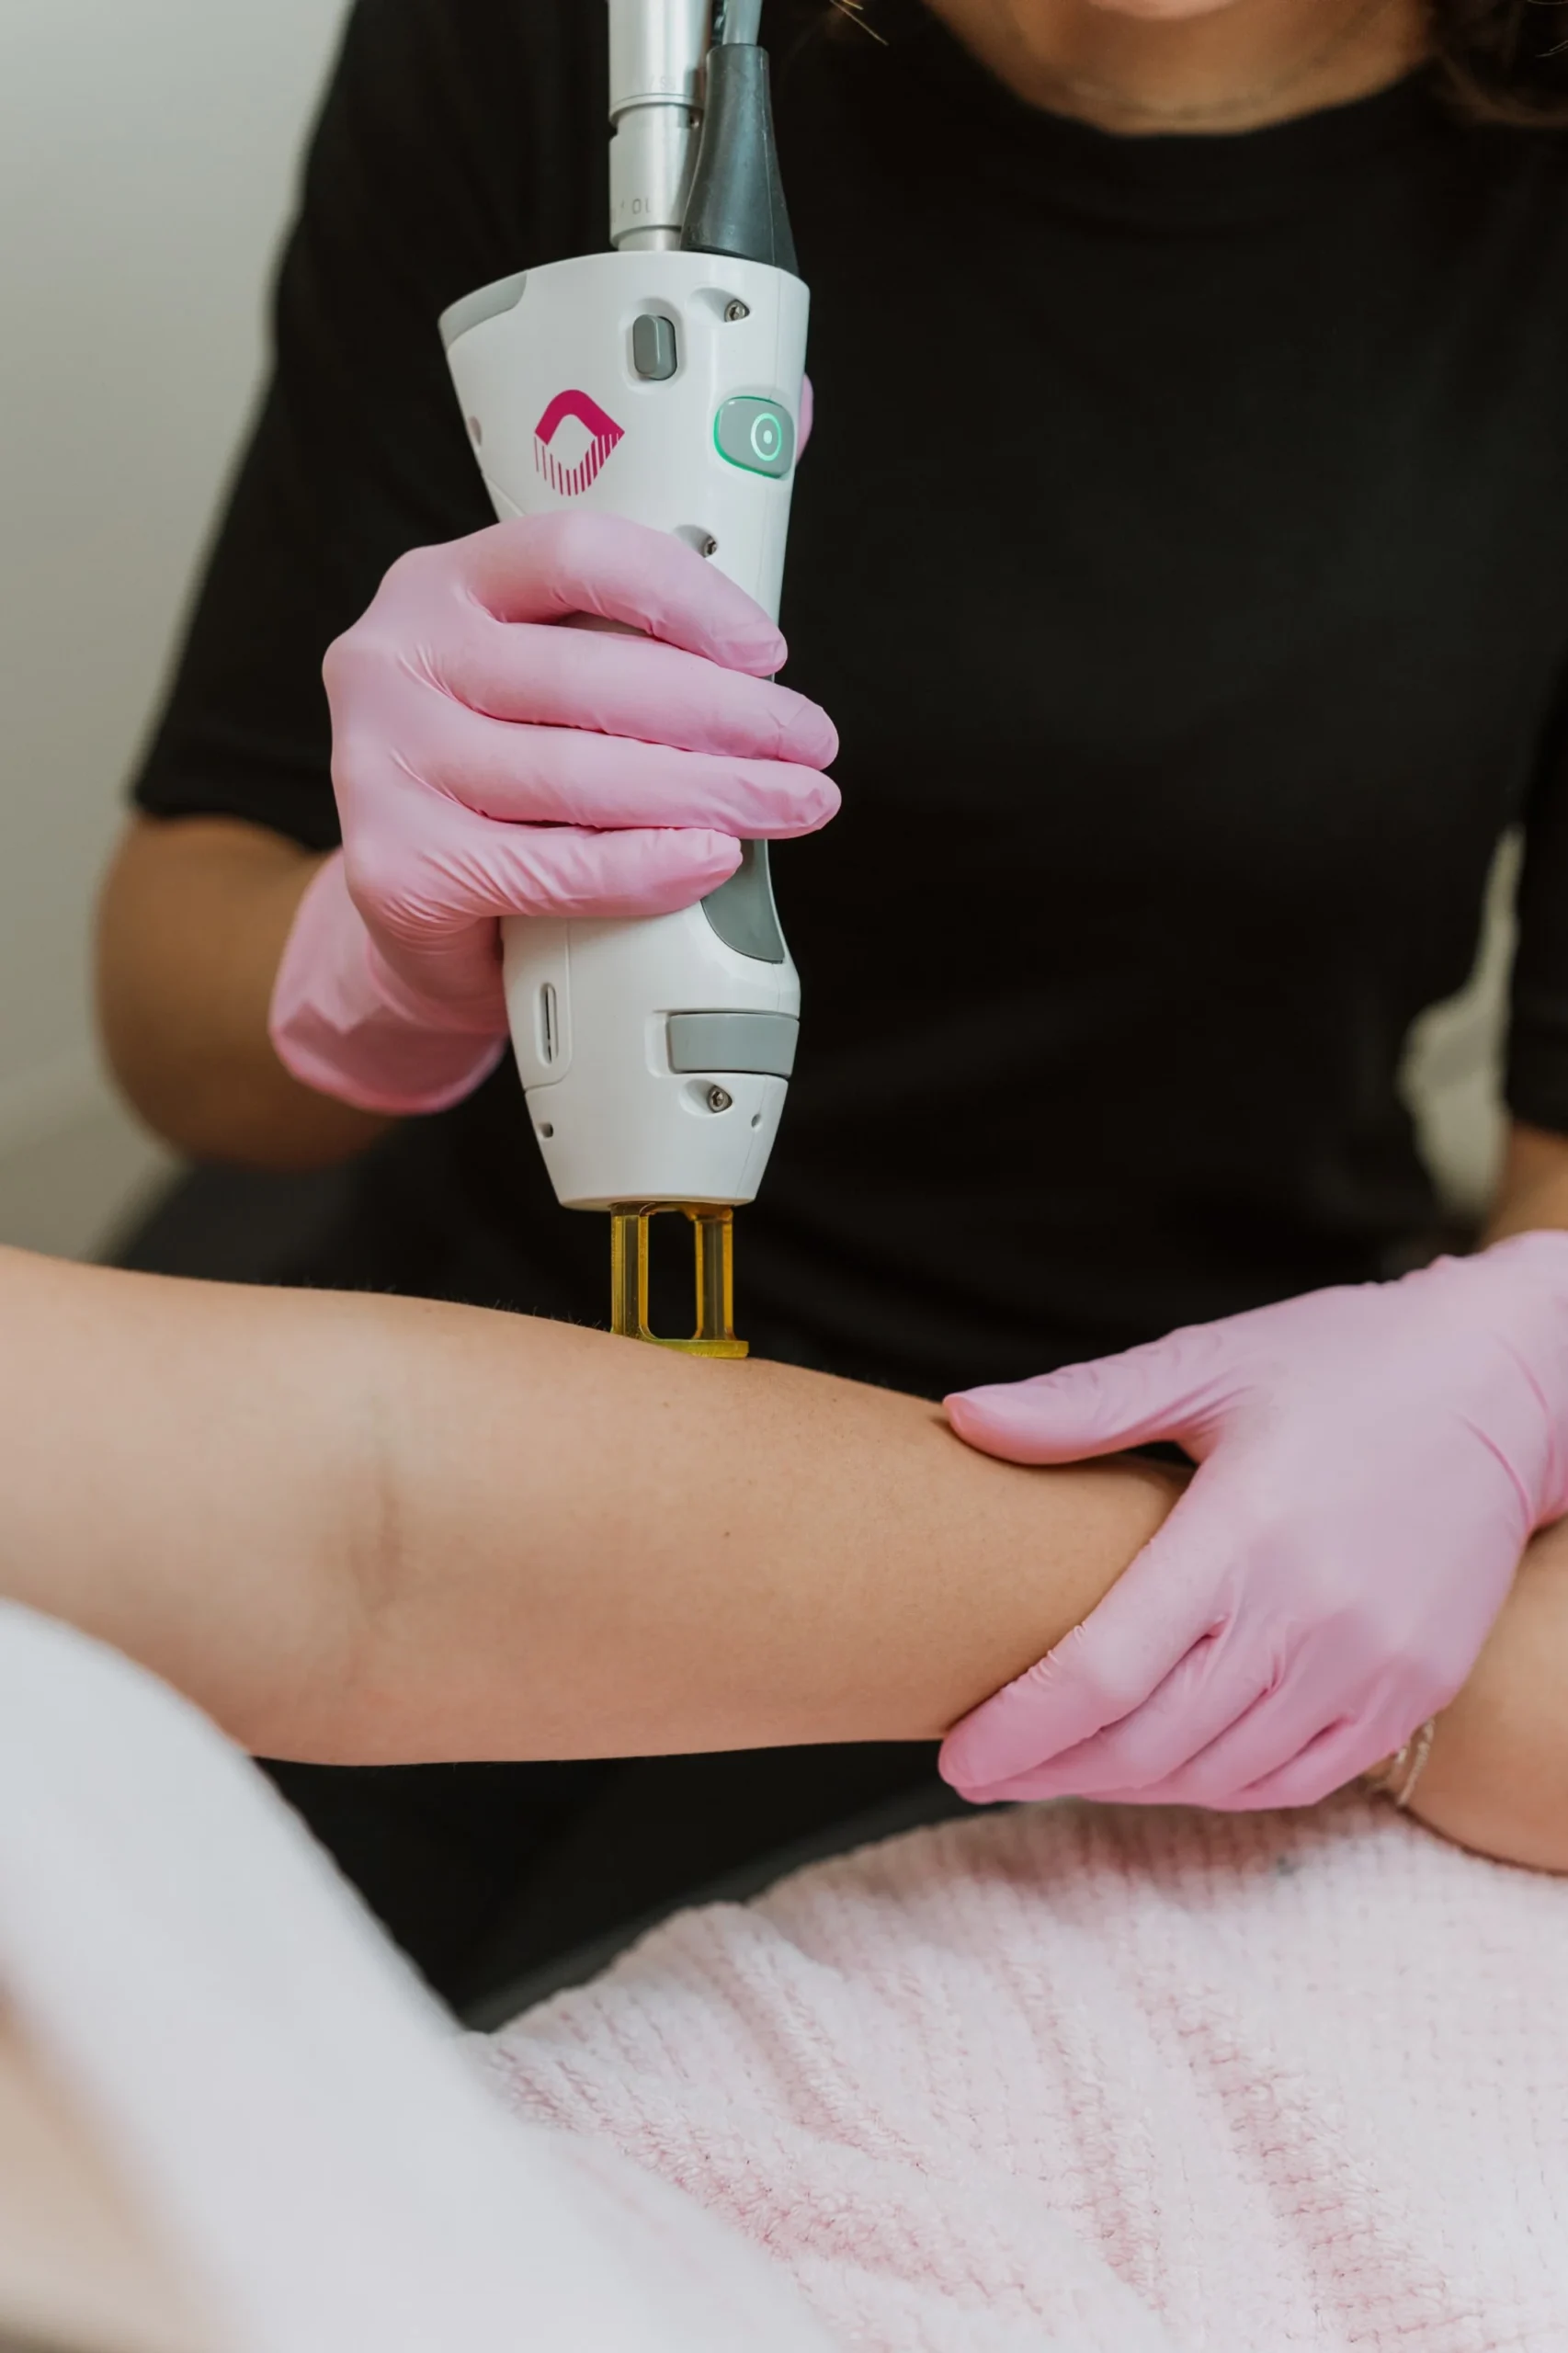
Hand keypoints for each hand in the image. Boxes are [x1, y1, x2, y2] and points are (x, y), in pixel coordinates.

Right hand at [270, 513, 837, 1112]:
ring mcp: (380, 766)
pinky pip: (555, 864)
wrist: (413, 921)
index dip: (684, 595)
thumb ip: (625, 629)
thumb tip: (771, 548)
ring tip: (790, 805)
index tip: (765, 649)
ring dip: (710, 792)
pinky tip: (710, 859)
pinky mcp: (395, 867)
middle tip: (811, 745)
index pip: (573, 555)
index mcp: (441, 586)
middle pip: (591, 677)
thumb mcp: (543, 684)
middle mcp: (393, 660)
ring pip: (579, 774)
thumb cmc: (502, 787)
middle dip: (727, 715)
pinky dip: (648, 866)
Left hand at [938, 1233, 1567, 1809]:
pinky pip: (1300, 1777)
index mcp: (1242, 1530)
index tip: (959, 1756)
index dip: (1021, 1730)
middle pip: (1152, 1740)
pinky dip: (1222, 1786)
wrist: (1509, 1385)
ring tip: (1063, 1767)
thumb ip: (1085, 1405)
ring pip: (1222, 1773)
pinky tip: (1170, 1768)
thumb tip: (963, 1416)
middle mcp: (1311, 1613)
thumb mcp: (1210, 1362)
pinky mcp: (1414, 1689)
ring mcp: (1371, 1663)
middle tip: (989, 1769)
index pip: (1103, 1671)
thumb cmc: (1345, 1362)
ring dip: (1131, 1784)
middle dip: (1054, 1769)